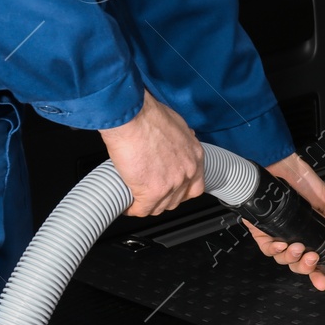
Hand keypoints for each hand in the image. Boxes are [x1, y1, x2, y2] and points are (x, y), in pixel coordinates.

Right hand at [99, 91, 204, 216]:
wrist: (133, 117)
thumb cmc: (148, 115)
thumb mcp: (175, 125)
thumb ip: (179, 140)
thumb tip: (174, 144)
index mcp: (195, 155)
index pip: (195, 185)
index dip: (181, 190)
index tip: (171, 190)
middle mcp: (188, 171)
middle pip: (179, 199)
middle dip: (165, 199)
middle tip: (153, 196)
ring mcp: (172, 183)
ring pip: (162, 206)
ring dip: (149, 206)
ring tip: (138, 202)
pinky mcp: (153, 191)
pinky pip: (143, 209)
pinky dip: (134, 209)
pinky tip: (129, 206)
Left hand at [244, 152, 324, 290]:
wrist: (278, 165)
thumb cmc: (301, 179)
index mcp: (312, 233)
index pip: (318, 259)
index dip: (320, 273)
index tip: (324, 282)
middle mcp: (295, 236)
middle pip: (299, 265)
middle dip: (306, 267)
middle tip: (312, 258)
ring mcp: (278, 235)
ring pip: (284, 260)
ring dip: (291, 257)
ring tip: (298, 247)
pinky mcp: (262, 231)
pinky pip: (267, 250)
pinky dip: (275, 250)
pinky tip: (281, 244)